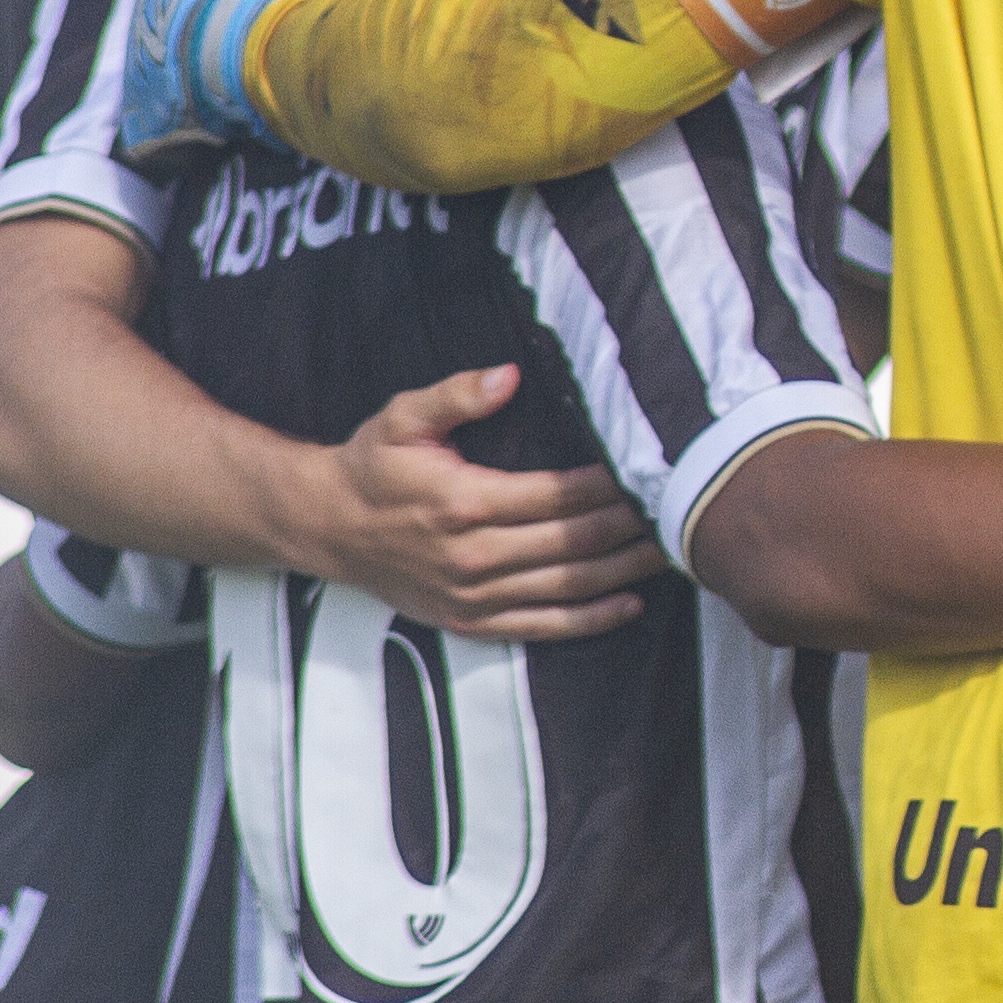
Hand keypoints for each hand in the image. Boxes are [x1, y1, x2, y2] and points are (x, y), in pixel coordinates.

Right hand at [286, 364, 664, 640]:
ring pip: (568, 586)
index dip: (608, 485)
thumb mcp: (402, 418)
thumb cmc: (371, 466)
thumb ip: (456, 394)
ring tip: (673, 549)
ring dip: (625, 570)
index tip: (647, 468)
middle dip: (631, 525)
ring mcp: (473, 595)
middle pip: (573, 542)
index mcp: (464, 502)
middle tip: (678, 506)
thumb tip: (509, 376)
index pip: (557, 496)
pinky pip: (541, 626)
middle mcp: (473, 555)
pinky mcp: (469, 621)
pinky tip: (630, 603)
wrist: (323, 527)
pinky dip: (590, 619)